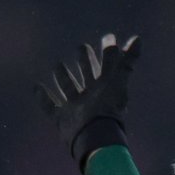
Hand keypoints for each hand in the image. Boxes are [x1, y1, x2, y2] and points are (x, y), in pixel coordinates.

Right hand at [36, 33, 139, 171]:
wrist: (95, 136)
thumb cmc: (107, 108)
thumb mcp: (118, 80)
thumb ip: (127, 60)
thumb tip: (138, 38)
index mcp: (106, 88)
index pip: (108, 65)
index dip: (108, 52)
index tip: (108, 37)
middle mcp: (91, 96)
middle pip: (88, 75)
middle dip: (85, 61)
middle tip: (81, 47)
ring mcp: (76, 107)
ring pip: (69, 89)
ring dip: (63, 77)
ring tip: (57, 64)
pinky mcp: (62, 119)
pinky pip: (50, 107)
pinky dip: (43, 98)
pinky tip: (36, 87)